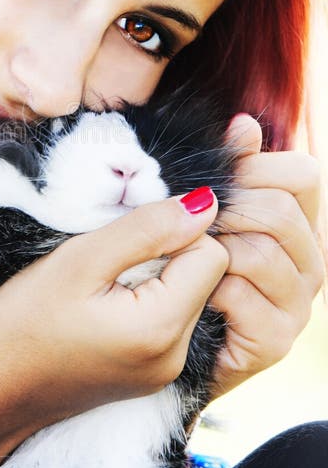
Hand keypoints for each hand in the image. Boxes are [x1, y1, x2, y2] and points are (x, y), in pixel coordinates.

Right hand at [0, 191, 227, 449]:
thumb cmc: (20, 323)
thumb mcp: (79, 259)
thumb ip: (147, 229)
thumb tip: (204, 203)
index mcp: (161, 329)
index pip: (211, 254)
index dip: (171, 232)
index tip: (123, 241)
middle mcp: (175, 358)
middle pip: (203, 277)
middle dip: (163, 255)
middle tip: (106, 264)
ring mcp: (164, 372)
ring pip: (186, 295)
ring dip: (152, 277)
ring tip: (100, 288)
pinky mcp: (150, 377)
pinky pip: (168, 320)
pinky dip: (143, 302)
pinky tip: (101, 308)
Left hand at [210, 114, 324, 398]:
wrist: (158, 343)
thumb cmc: (182, 263)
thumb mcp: (201, 210)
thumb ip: (228, 167)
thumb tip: (243, 123)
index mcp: (298, 222)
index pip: (302, 174)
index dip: (254, 167)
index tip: (214, 178)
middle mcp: (309, 260)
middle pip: (281, 210)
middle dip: (227, 211)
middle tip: (191, 225)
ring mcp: (297, 303)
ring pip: (260, 252)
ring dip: (213, 252)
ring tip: (188, 260)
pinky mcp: (275, 341)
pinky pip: (241, 295)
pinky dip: (208, 290)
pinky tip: (194, 296)